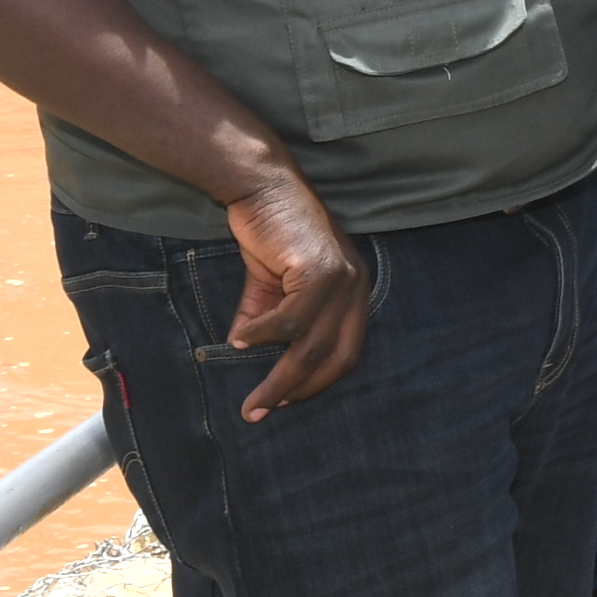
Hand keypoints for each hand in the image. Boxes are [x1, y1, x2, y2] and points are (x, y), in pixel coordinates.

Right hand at [220, 172, 374, 418]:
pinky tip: (240, 341)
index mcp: (353, 294)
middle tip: (264, 411)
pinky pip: (291, 319)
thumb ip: (265, 321)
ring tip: (253, 397)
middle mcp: (357, 288)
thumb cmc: (270, 233)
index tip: (285, 402)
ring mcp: (343, 278)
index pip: (346, 352)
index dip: (318, 382)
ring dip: (279, 377)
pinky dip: (263, 335)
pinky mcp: (321, 269)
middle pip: (335, 357)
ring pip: (312, 345)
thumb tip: (244, 356)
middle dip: (300, 391)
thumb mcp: (271, 287)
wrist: (263, 186)